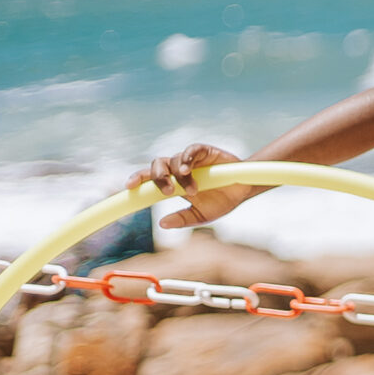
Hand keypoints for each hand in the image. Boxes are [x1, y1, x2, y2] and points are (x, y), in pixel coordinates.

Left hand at [131, 143, 254, 228]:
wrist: (244, 191)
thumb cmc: (222, 201)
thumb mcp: (201, 215)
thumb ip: (183, 219)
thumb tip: (162, 224)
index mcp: (173, 183)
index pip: (149, 178)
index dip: (138, 179)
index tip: (129, 187)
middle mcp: (178, 169)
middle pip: (156, 165)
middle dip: (158, 178)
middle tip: (168, 192)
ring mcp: (191, 159)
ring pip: (173, 160)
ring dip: (179, 175)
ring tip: (191, 189)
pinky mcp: (205, 151)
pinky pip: (191, 150)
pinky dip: (187, 158)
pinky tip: (187, 168)